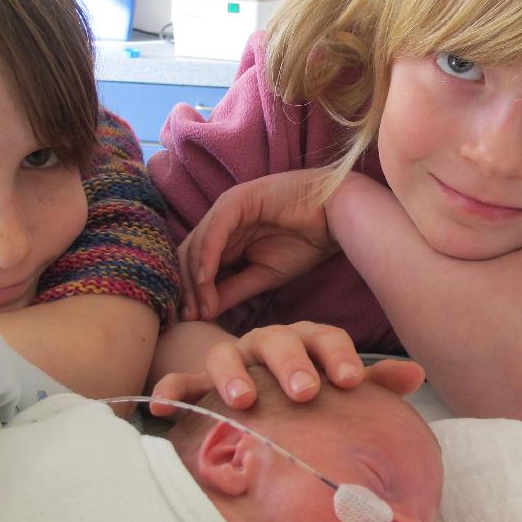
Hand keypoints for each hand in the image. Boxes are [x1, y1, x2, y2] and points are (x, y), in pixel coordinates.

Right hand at [148, 320, 425, 414]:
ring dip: (234, 374)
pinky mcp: (201, 380)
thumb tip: (417, 374)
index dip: (339, 356)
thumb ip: (373, 384)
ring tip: (244, 400)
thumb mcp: (338, 383)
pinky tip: (162, 406)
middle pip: (279, 340)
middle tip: (305, 391)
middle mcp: (269, 343)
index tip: (351, 381)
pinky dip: (172, 389)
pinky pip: (181, 380)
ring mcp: (234, 358)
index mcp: (307, 340)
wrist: (257, 382)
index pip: (325, 338)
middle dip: (291, 364)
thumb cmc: (307, 387)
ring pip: (228, 354)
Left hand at [179, 169, 340, 321]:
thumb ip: (233, 290)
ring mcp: (226, 208)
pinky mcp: (237, 201)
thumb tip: (204, 312)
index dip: (190, 292)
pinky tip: (206, 281)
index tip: (191, 320)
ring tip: (201, 307)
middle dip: (186, 288)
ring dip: (195, 279)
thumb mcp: (263, 275)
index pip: (195, 264)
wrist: (335, 216)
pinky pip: (214, 232)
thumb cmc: (305, 242)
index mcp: (226, 236)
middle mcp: (221, 221)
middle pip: (188, 254)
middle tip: (189, 317)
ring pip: (197, 244)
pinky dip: (207, 258)